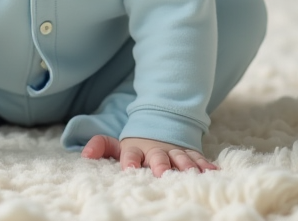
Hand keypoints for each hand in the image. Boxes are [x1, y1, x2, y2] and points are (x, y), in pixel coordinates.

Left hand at [81, 135, 217, 176]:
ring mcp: (174, 151)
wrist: (161, 122)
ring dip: (186, 166)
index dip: (130, 161)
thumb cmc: (136, 142)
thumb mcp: (116, 142)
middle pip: (158, 157)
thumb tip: (85, 155)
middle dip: (160, 165)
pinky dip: (205, 165)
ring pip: (181, 158)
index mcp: (136, 148)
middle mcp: (156, 150)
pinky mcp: (189, 153)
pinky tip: (212, 172)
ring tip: (191, 175)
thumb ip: (101, 145)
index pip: (130, 154)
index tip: (128, 168)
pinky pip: (198, 158)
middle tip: (161, 173)